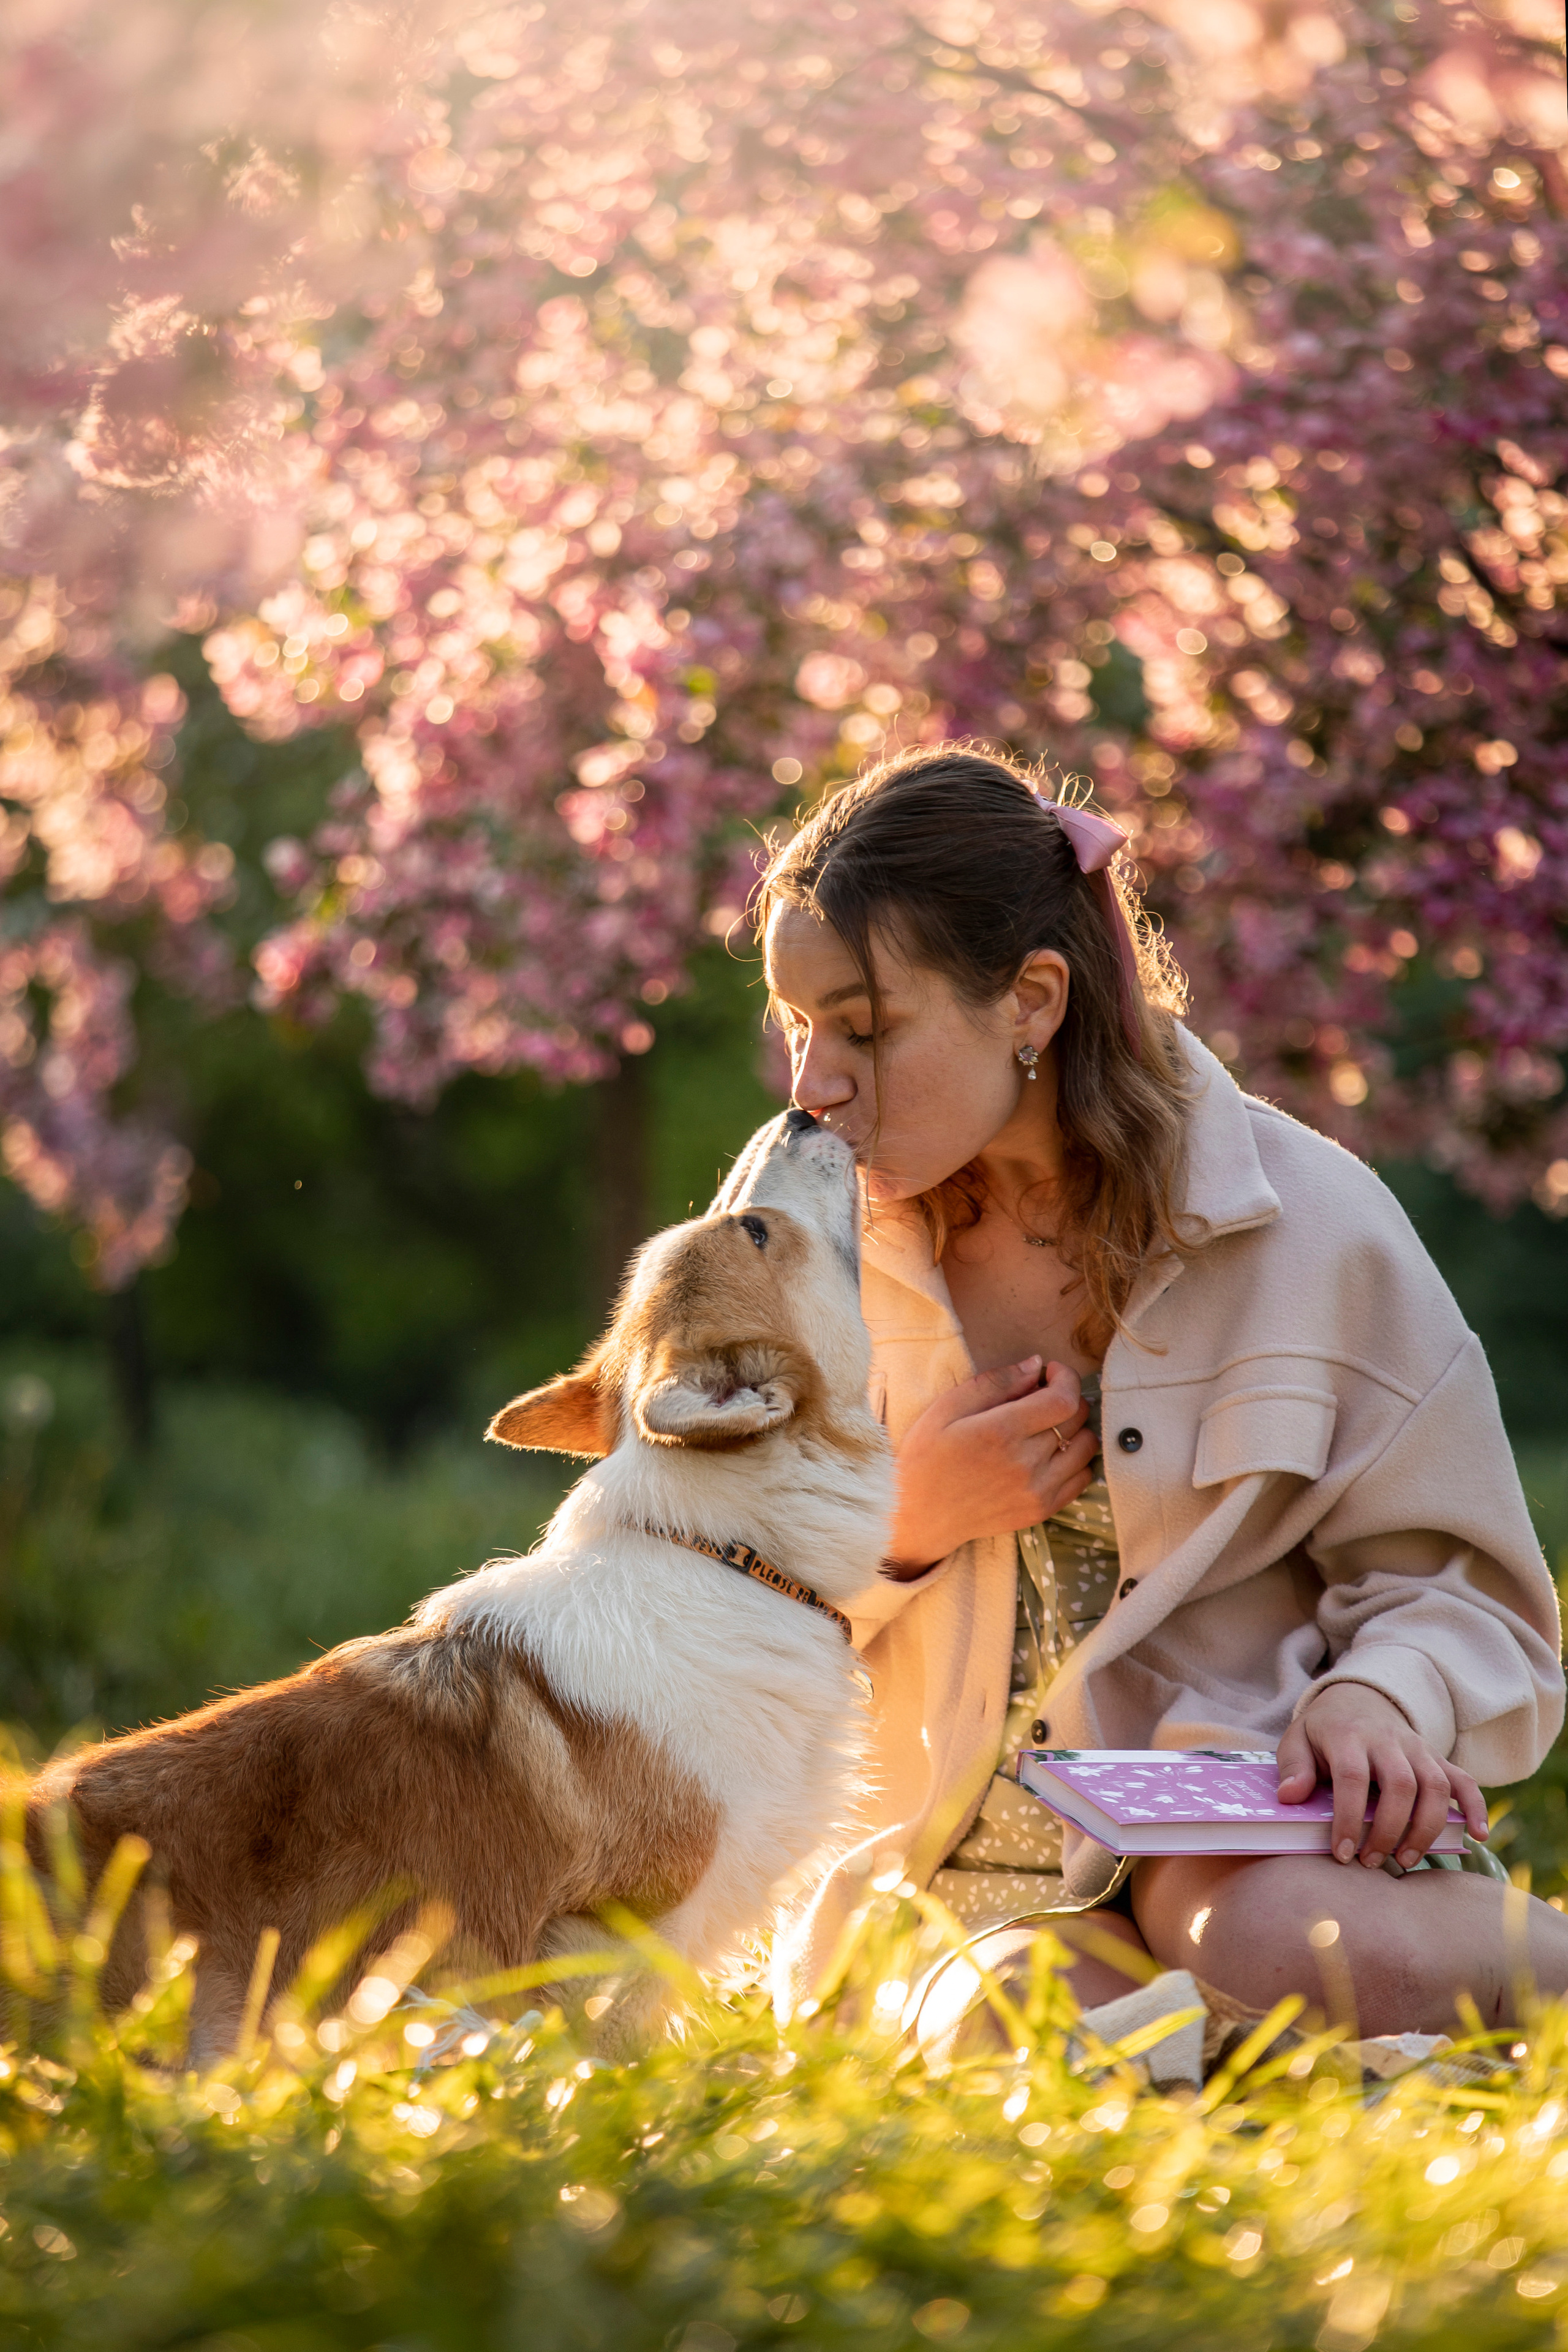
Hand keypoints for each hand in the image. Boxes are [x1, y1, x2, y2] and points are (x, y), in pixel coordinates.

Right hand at [883, 1355, 1096, 1575]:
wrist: (918, 1515)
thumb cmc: (927, 1456)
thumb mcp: (947, 1408)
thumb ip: (994, 1383)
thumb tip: (1036, 1365)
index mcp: (1001, 1432)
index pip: (1063, 1399)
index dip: (1065, 1378)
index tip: (1050, 1372)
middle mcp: (1025, 1463)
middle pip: (1076, 1419)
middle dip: (1066, 1397)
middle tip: (1042, 1396)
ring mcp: (1036, 1491)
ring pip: (1086, 1447)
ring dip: (1075, 1428)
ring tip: (1049, 1425)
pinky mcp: (1041, 1510)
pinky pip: (1082, 1478)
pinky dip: (1077, 1459)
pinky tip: (1052, 1453)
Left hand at [1275, 1685, 1488, 1869]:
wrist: (1357, 1698)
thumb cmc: (1324, 1731)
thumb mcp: (1297, 1740)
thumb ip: (1293, 1767)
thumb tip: (1290, 1797)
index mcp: (1348, 1735)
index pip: (1352, 1777)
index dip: (1348, 1818)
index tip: (1343, 1853)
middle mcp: (1387, 1740)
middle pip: (1400, 1785)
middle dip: (1389, 1830)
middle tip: (1372, 1863)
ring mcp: (1417, 1747)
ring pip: (1434, 1785)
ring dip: (1425, 1827)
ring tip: (1406, 1860)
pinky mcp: (1436, 1757)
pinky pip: (1463, 1779)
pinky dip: (1475, 1806)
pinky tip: (1477, 1835)